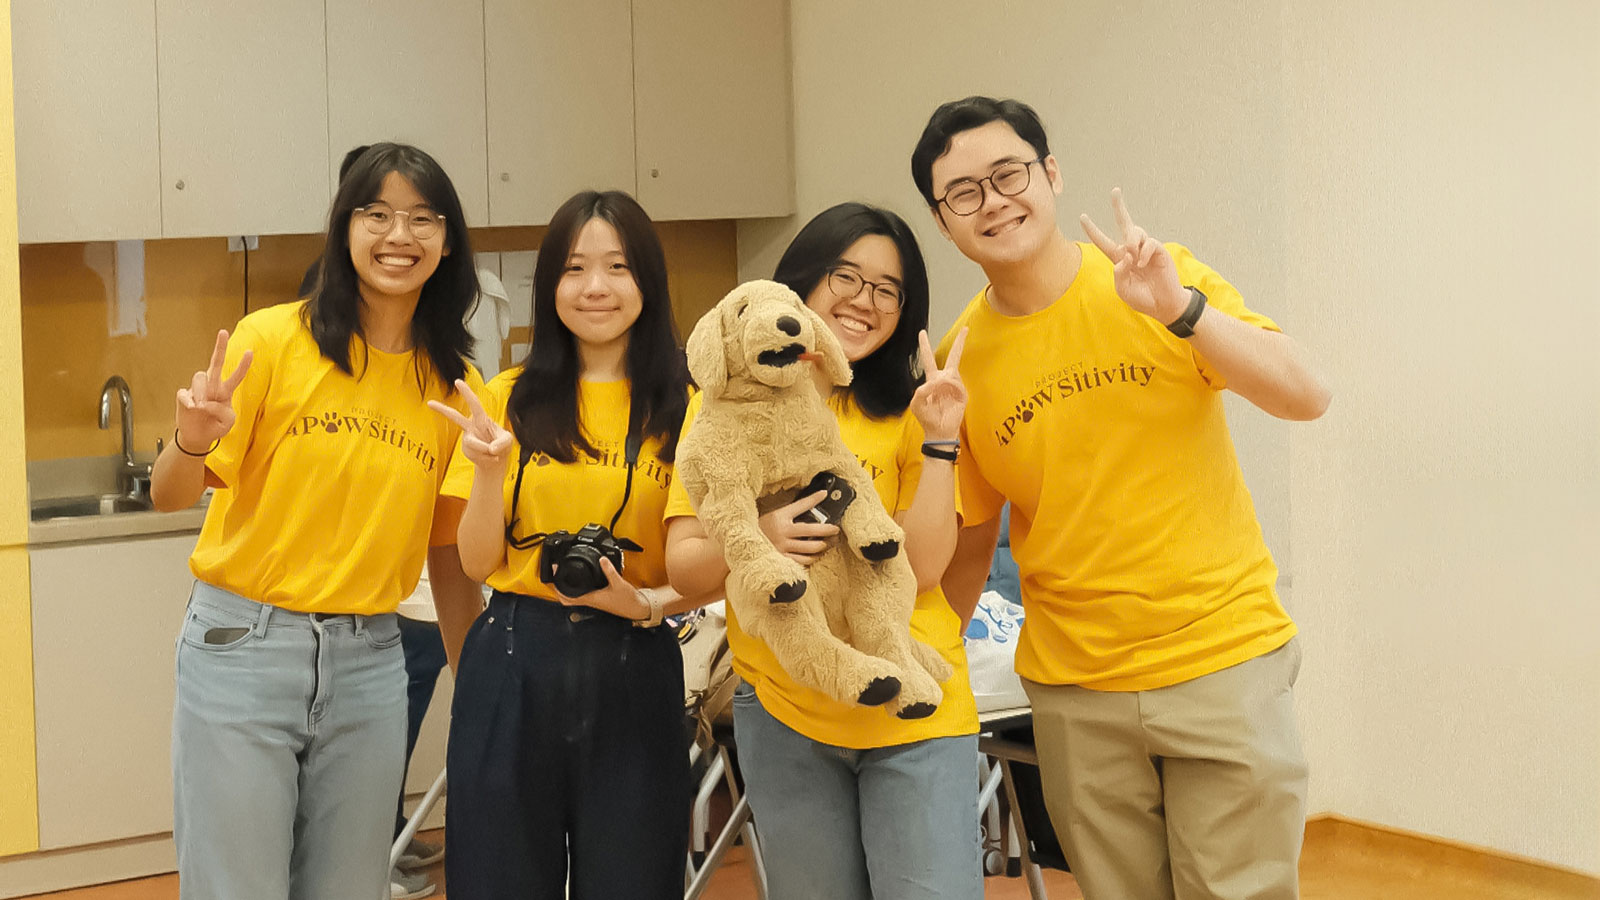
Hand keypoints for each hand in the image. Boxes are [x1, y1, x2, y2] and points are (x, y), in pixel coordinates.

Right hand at [175, 329, 252, 449]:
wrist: (198, 437)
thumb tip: (207, 402)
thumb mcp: (228, 422)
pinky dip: (188, 400)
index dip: (243, 365)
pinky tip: (192, 407)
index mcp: (225, 391)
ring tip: (202, 407)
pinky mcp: (184, 396)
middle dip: (220, 347)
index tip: (250, 351)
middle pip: (216, 364)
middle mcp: (212, 386)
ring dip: (202, 392)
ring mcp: (197, 390)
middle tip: (223, 332)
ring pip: (199, 377)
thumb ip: (224, 411)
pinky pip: (185, 393)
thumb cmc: (216, 426)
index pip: (235, 376)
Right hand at [428, 380, 513, 471]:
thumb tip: (491, 448)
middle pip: (455, 417)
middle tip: (429, 403)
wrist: (496, 462)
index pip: (474, 403)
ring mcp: (467, 439)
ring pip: (474, 443)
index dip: (467, 393)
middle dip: (442, 410)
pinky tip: (490, 459)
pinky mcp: (466, 450)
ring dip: (487, 450)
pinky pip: (477, 455)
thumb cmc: (502, 446)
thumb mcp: (509, 441)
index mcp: (481, 419)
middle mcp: (471, 427)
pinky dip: (487, 459)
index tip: (458, 381)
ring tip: (495, 455)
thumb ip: (503, 442)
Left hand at [555, 557, 647, 618]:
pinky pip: (582, 595)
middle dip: (557, 589)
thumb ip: (609, 570)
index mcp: (591, 598)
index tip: (555, 573)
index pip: (568, 595)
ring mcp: (593, 601)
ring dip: (565, 589)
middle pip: (566, 599)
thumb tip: (602, 559)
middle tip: (553, 576)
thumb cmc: (627, 601)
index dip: (558, 586)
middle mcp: (590, 601)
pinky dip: (576, 588)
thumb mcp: (618, 583)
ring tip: (562, 577)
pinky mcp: (598, 599)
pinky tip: (579, 580)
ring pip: (573, 598)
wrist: (636, 608)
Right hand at [758, 491, 839, 565]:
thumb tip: (811, 505)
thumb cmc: (762, 528)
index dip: (813, 499)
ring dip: (823, 545)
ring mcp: (782, 547)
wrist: (743, 544)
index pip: (800, 505)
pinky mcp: (782, 559)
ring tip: (829, 543)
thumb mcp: (774, 515)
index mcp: (779, 517)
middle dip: (827, 529)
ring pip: (810, 548)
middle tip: (836, 529)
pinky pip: (803, 560)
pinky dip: (813, 557)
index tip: (824, 494)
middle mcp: (782, 532)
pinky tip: (817, 554)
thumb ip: (791, 513)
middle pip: (811, 530)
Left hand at [910, 328, 966, 441]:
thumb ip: (920, 390)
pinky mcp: (963, 394)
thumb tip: (935, 382)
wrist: (939, 432)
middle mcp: (945, 380)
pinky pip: (955, 384)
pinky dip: (948, 388)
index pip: (929, 359)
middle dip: (960, 343)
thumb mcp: (916, 403)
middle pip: (953, 357)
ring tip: (937, 395)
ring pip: (951, 373)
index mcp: (932, 380)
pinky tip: (945, 396)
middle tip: (966, 328)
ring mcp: (955, 386)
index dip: (925, 346)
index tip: (921, 332)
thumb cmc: (927, 418)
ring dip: (942, 382)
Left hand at [1080, 188, 1188, 323]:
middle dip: (1119, 207)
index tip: (1083, 217)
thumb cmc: (1143, 298)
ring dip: (1131, 241)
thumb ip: (1119, 274)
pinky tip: (1143, 263)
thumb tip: (1124, 255)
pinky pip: (1149, 242)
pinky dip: (1144, 252)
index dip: (1093, 230)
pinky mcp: (1159, 251)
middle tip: (1115, 191)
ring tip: (1133, 255)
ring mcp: (1146, 249)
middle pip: (1124, 223)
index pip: (1104, 242)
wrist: (1163, 305)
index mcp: (1120, 259)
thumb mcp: (1123, 289)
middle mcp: (1132, 250)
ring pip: (1135, 231)